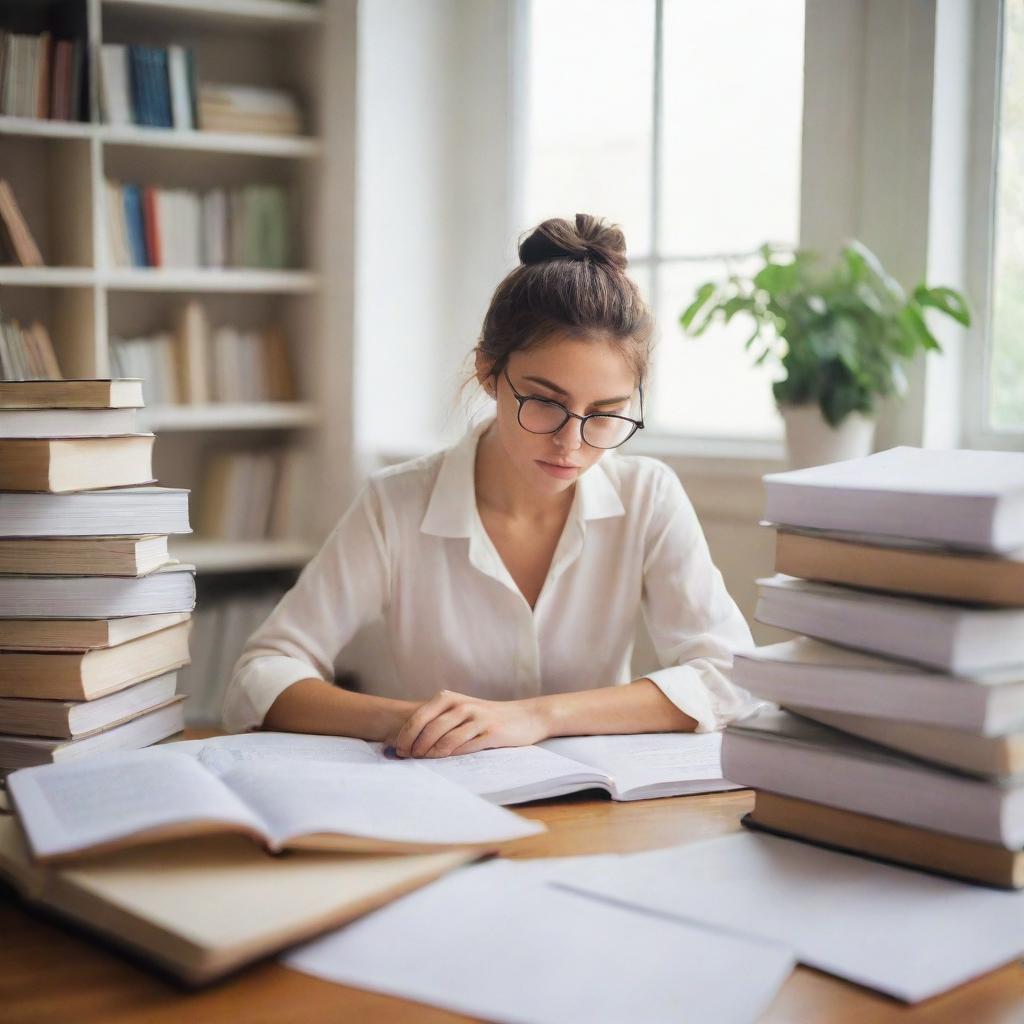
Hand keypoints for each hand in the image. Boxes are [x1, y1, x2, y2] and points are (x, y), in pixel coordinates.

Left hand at [385, 690, 547, 758]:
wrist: (524, 717)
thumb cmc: (485, 718)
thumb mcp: (460, 712)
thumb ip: (438, 722)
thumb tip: (407, 742)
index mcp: (449, 698)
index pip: (419, 717)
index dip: (406, 735)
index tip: (398, 750)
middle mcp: (461, 705)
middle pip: (429, 728)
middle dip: (414, 746)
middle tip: (408, 758)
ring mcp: (476, 717)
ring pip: (445, 738)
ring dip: (430, 753)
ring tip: (422, 762)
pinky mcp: (490, 731)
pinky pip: (464, 746)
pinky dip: (450, 755)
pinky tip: (444, 761)